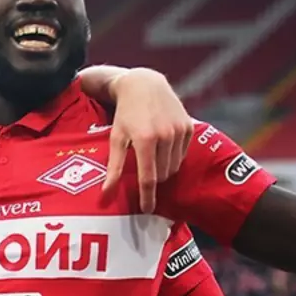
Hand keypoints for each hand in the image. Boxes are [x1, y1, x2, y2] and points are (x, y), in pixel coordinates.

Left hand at [101, 68, 194, 212]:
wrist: (144, 85)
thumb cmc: (125, 114)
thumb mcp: (116, 138)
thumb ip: (113, 167)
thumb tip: (105, 193)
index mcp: (145, 140)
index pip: (149, 178)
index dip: (148, 196)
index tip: (147, 209)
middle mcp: (165, 136)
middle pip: (163, 174)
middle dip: (154, 178)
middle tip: (145, 171)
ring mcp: (180, 131)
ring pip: (174, 165)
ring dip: (164, 168)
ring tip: (152, 156)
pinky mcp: (189, 127)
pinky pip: (183, 153)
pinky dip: (173, 156)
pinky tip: (163, 145)